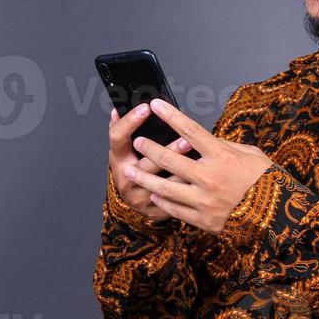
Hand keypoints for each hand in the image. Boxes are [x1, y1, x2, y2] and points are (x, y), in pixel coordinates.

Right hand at [107, 103, 196, 224]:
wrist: (138, 202)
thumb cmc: (133, 167)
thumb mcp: (125, 148)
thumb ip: (124, 130)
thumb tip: (117, 110)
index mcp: (117, 158)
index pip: (118, 137)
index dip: (131, 121)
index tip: (147, 107)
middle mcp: (125, 178)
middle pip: (146, 163)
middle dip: (168, 150)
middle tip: (186, 138)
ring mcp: (139, 197)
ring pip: (163, 184)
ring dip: (184, 171)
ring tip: (201, 159)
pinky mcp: (153, 210)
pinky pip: (174, 201)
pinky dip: (189, 189)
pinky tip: (202, 178)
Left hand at [123, 97, 274, 235]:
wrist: (277, 217)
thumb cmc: (267, 181)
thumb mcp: (252, 155)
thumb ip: (226, 146)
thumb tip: (206, 140)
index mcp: (223, 156)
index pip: (190, 130)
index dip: (170, 115)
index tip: (155, 104)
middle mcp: (210, 176)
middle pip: (170, 158)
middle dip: (150, 147)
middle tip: (138, 141)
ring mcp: (204, 199)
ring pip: (165, 187)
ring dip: (145, 178)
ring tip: (130, 172)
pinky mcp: (203, 219)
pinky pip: (175, 209)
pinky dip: (162, 202)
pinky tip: (153, 195)